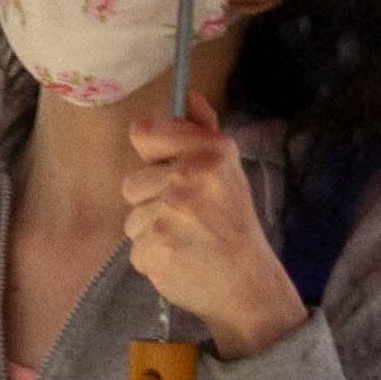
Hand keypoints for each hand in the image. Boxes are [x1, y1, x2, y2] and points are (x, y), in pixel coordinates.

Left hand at [124, 112, 311, 355]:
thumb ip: (202, 132)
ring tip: (185, 241)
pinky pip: (135, 248)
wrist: (248, 285)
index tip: (168, 171)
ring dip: (152, 232)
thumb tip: (189, 94)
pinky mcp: (156, 249)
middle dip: (152, 202)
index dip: (151, 154)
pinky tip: (180, 260)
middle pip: (132, 183)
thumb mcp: (229, 171)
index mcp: (209, 154)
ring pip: (132, 219)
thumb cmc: (234, 225)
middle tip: (187, 218)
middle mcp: (188, 179)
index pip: (145, 133)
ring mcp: (170, 216)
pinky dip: (153, 258)